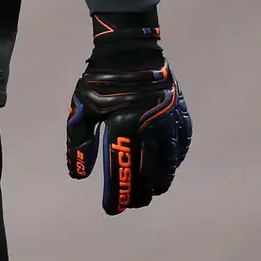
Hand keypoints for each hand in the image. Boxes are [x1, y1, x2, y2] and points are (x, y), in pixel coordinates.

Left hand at [66, 11, 192, 213]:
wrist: (132, 52)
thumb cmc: (101, 81)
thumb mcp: (82, 108)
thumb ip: (80, 143)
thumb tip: (79, 176)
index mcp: (122, 125)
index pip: (120, 170)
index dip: (116, 194)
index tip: (111, 209)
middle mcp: (150, 128)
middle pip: (148, 176)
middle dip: (138, 194)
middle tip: (130, 203)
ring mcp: (169, 124)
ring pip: (168, 167)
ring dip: (157, 184)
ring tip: (147, 193)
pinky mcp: (181, 119)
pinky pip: (179, 151)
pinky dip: (171, 165)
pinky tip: (163, 171)